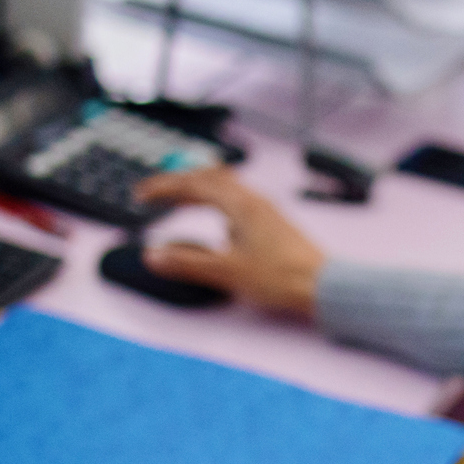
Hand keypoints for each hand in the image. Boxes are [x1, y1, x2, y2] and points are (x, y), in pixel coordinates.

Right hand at [131, 168, 325, 317]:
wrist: (322, 286)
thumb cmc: (283, 278)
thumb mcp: (227, 272)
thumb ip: (187, 263)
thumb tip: (153, 255)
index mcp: (241, 205)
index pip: (193, 184)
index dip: (163, 188)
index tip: (141, 195)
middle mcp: (254, 201)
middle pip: (210, 177)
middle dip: (179, 182)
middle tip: (156, 193)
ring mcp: (265, 211)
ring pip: (225, 187)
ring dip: (198, 189)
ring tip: (179, 201)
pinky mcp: (272, 224)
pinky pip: (237, 201)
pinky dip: (216, 202)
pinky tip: (216, 222)